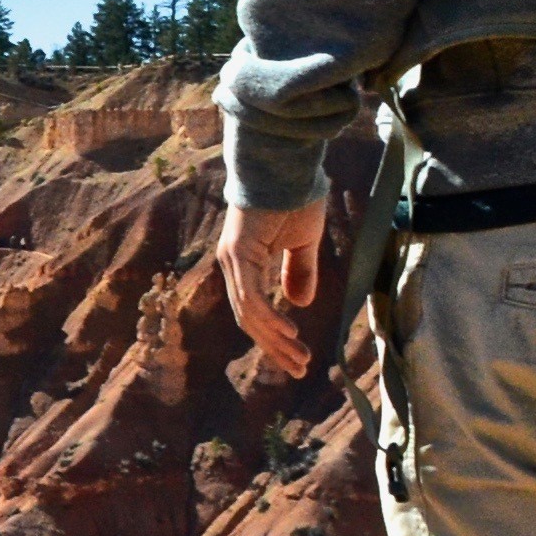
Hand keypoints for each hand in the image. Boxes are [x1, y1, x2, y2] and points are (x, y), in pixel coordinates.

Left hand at [219, 198, 327, 382]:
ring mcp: (231, 259)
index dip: (274, 337)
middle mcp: (233, 264)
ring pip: (249, 313)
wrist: (287, 166)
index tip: (296, 359)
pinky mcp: (237, 253)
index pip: (254, 311)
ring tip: (299, 358)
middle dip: (274, 347)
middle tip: (298, 369)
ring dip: (275, 339)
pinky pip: (250, 296)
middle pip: (248, 319)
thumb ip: (299, 272)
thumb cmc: (295, 197)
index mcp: (245, 263)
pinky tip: (289, 333)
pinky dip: (268, 318)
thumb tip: (299, 304)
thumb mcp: (303, 243)